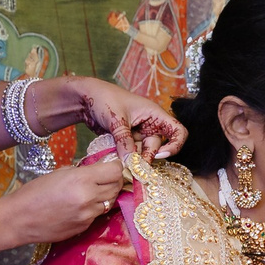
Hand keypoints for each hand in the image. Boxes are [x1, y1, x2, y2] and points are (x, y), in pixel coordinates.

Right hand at [0, 153, 125, 246]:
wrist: (20, 219)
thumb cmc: (35, 192)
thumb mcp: (59, 173)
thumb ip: (82, 171)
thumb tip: (98, 169)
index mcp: (82, 179)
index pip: (116, 171)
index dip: (116, 166)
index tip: (111, 165)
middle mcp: (89, 198)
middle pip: (117, 186)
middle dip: (114, 180)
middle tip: (105, 177)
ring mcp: (88, 215)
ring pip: (110, 202)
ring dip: (106, 195)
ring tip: (92, 190)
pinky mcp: (85, 227)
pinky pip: (98, 214)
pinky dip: (95, 208)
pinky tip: (80, 205)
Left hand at [57, 75, 183, 158]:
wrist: (85, 98)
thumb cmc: (104, 98)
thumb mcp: (116, 120)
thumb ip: (124, 141)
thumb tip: (131, 163)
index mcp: (154, 114)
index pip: (178, 131)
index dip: (175, 145)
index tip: (161, 155)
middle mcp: (150, 124)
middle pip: (157, 147)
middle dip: (147, 157)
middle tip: (134, 167)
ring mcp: (138, 133)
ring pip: (143, 153)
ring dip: (134, 159)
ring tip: (122, 163)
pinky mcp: (127, 140)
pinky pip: (131, 153)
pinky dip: (126, 158)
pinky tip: (117, 159)